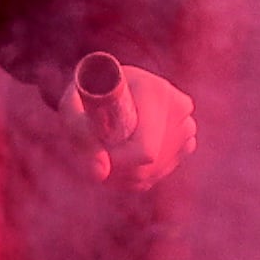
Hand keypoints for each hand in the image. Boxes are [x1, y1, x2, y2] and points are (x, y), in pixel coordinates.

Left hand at [64, 55, 196, 187]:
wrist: (108, 84)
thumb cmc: (87, 93)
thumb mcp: (72, 107)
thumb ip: (79, 135)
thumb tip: (101, 173)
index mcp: (155, 91)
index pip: (145, 150)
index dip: (118, 163)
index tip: (97, 155)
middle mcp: (178, 107)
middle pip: (150, 165)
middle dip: (119, 170)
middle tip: (97, 153)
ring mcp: (187, 125)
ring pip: (155, 172)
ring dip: (126, 174)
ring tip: (106, 152)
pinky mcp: (186, 141)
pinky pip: (160, 173)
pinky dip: (138, 175)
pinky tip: (123, 157)